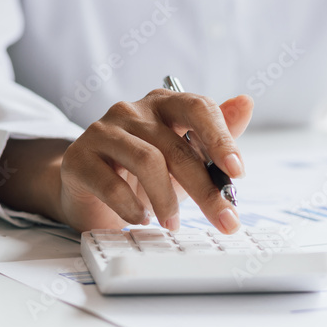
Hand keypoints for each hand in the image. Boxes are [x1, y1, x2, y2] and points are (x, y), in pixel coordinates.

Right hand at [50, 92, 252, 232]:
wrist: (90, 193)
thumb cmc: (144, 174)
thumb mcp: (186, 158)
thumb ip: (216, 136)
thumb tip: (247, 103)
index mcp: (164, 104)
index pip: (199, 108)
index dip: (221, 138)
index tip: (238, 172)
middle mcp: (132, 110)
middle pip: (177, 146)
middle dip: (205, 188)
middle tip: (224, 219)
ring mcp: (102, 131)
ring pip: (147, 161)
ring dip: (167, 199)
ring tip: (173, 223)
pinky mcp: (79, 158)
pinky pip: (111, 183)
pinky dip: (132, 207)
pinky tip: (141, 219)